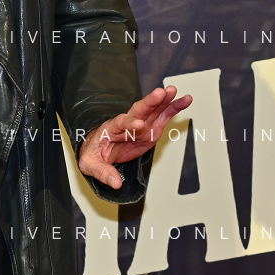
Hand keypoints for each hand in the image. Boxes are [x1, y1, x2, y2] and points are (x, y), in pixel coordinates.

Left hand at [77, 85, 191, 189]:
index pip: (120, 123)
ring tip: (174, 92)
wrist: (100, 151)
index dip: (129, 123)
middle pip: (138, 110)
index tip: (139, 124)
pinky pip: (162, 117)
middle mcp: (127, 123)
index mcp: (110, 129)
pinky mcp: (150, 130)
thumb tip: (115, 183)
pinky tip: (183, 101)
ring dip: (164, 101)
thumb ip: (103, 172)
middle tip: (161, 93)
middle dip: (149, 102)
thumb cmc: (93, 154)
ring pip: (153, 110)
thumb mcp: (90, 164)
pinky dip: (172, 109)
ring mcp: (140, 125)